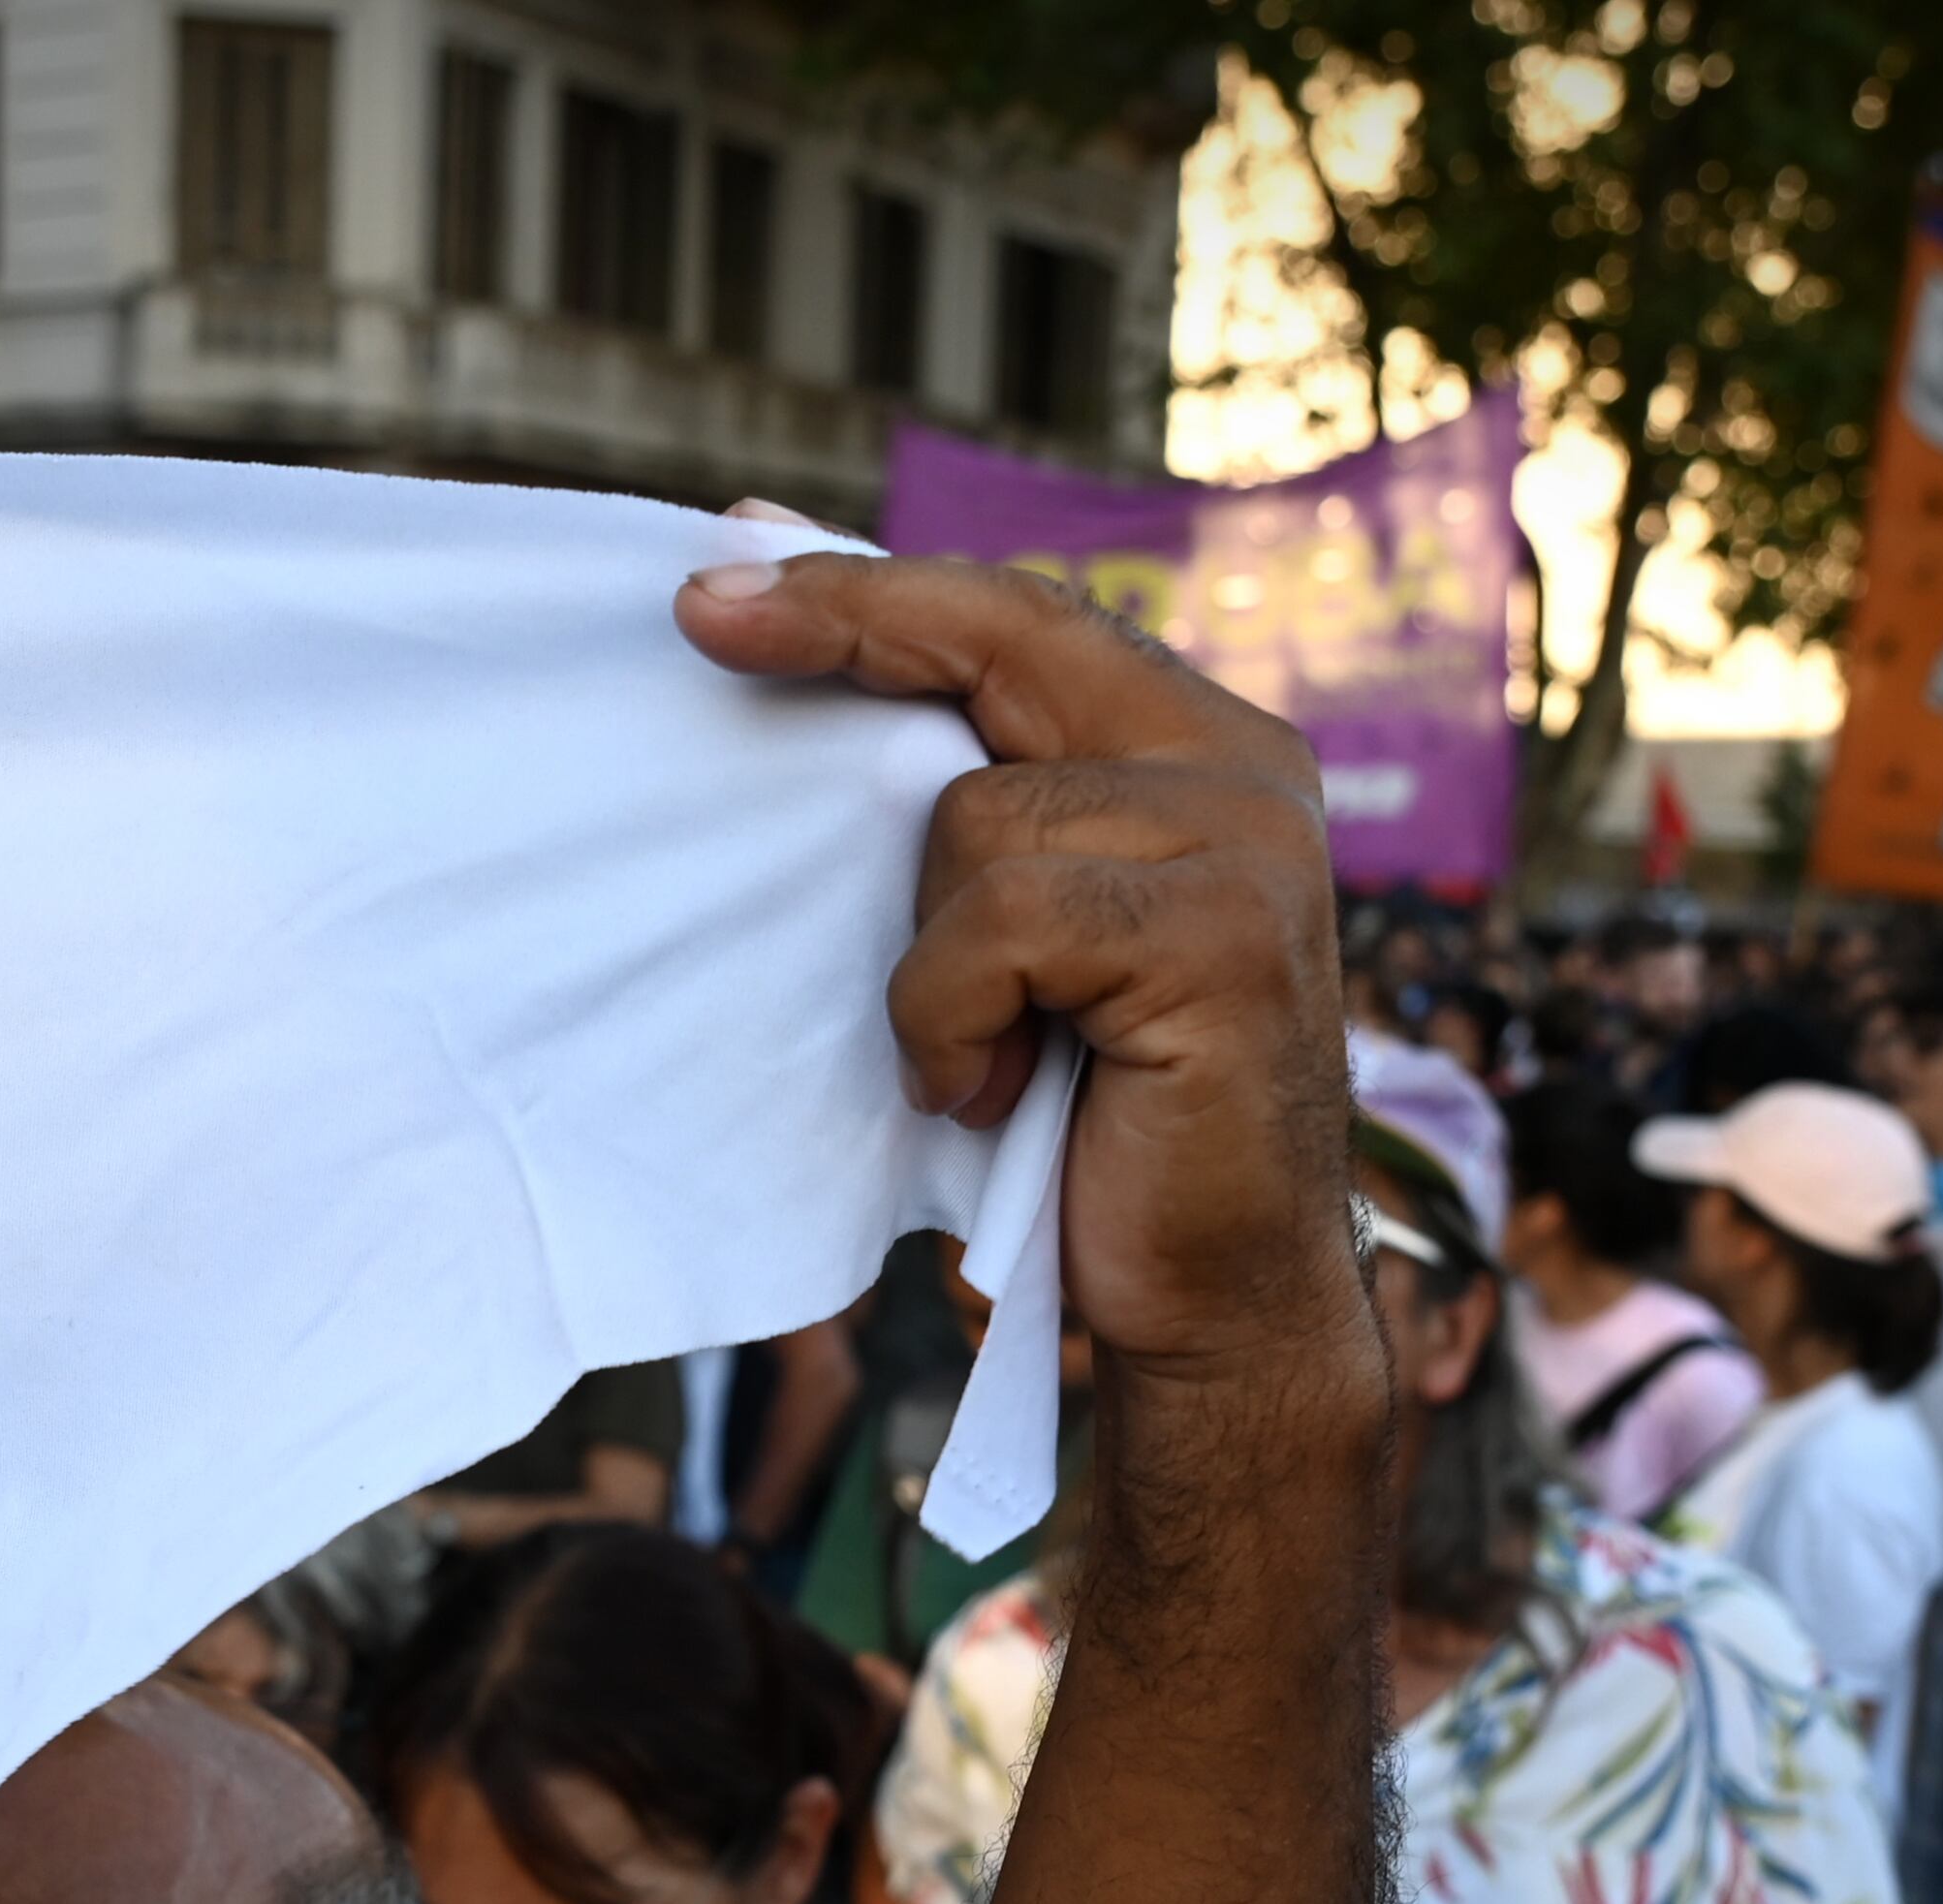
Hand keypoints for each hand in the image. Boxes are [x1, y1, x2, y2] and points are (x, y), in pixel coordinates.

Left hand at [671, 550, 1357, 1388]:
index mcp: (1202, 749)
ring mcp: (1245, 843)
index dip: (870, 584)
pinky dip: (953, 1015)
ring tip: (982, 1060)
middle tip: (696, 619)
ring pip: (974, 818)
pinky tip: (990, 1093)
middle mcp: (1243, 768)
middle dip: (840, 626)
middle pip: (1002, 641)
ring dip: (931, 960)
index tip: (724, 565)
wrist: (1215, 1300)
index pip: (1022, 616)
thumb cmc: (1096, 1127)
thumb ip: (976, 818)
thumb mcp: (1028, 944)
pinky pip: (999, 919)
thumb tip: (809, 682)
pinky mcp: (1218, 933)